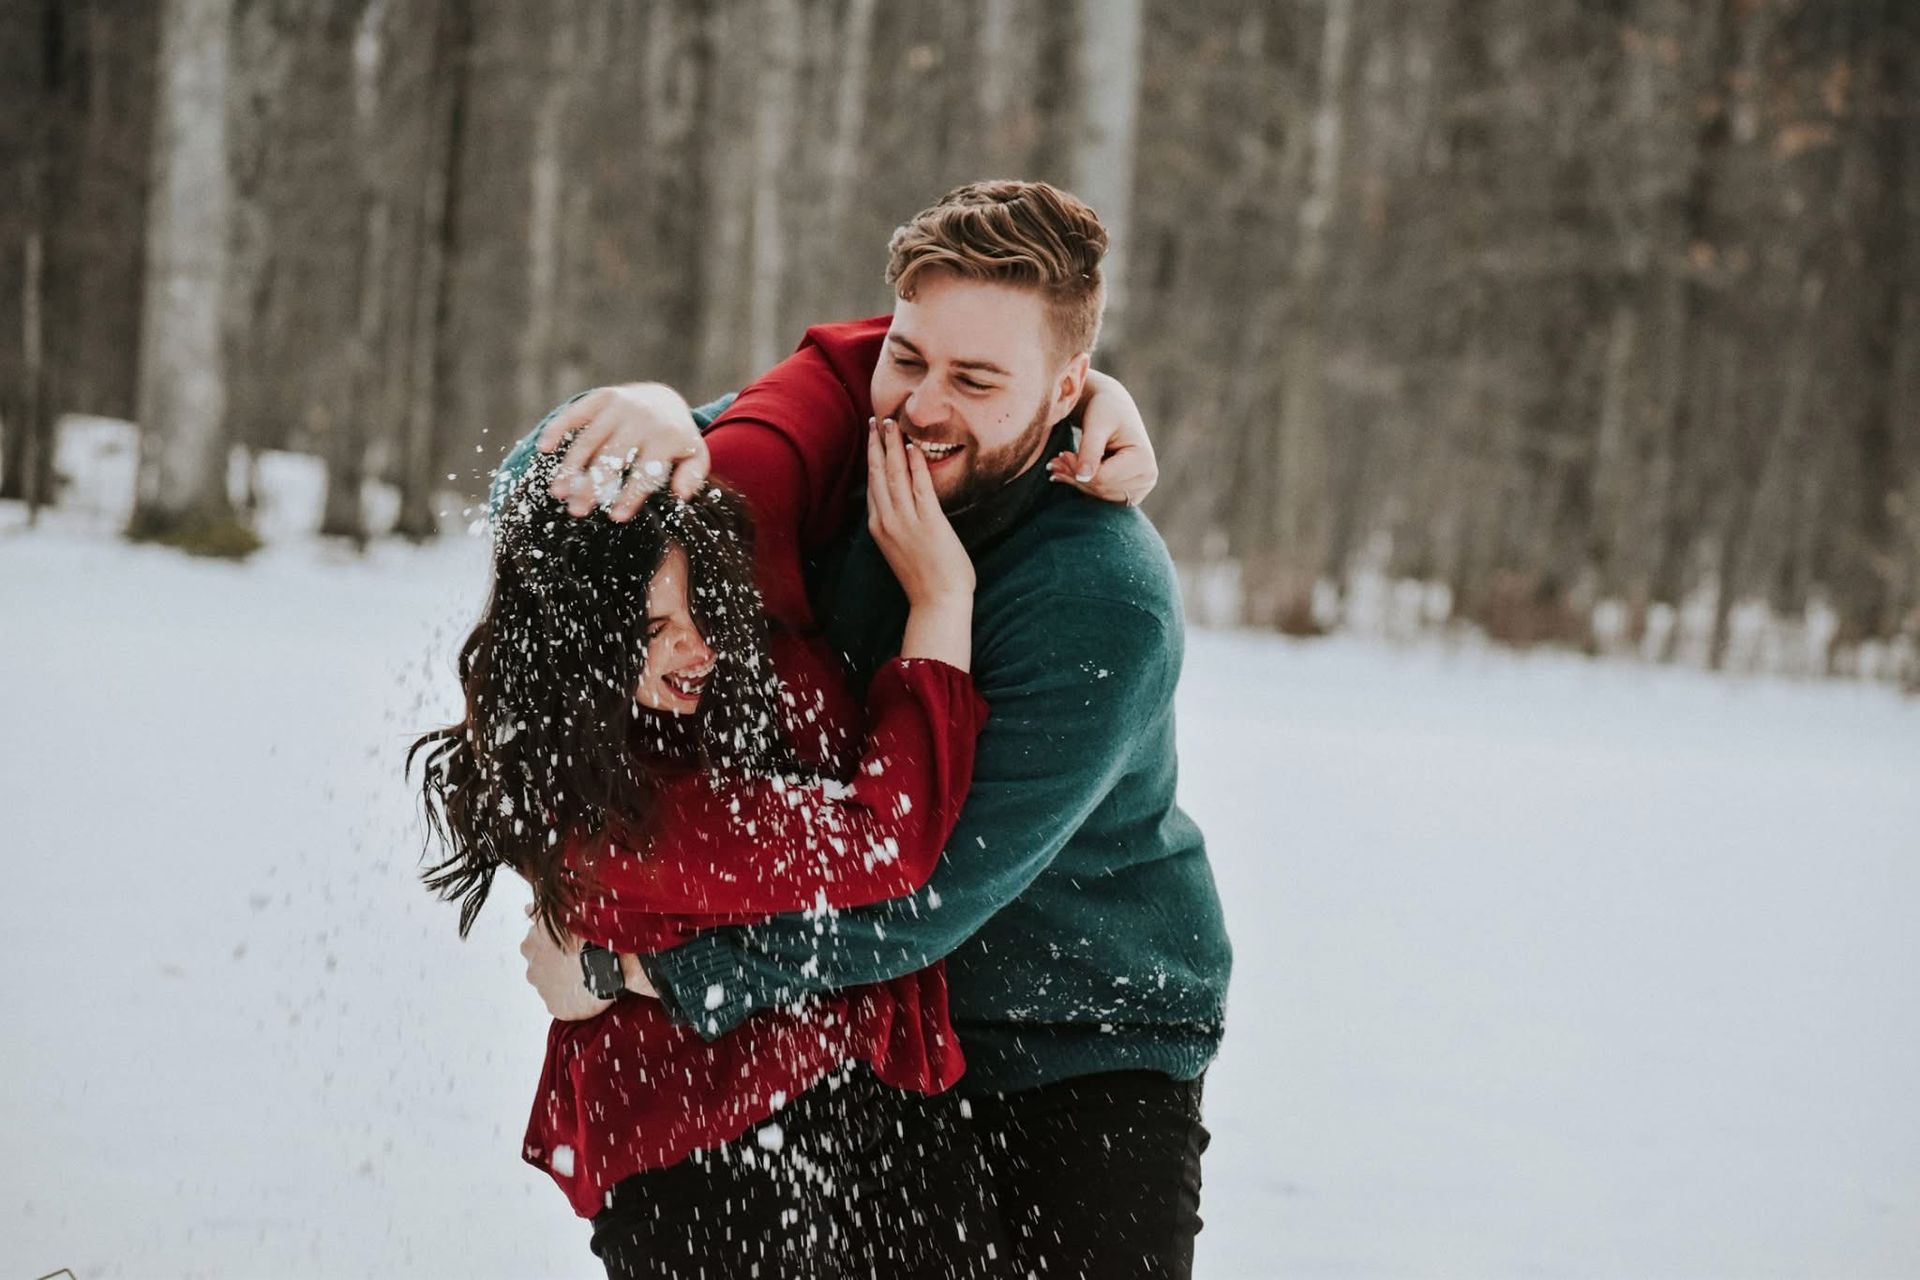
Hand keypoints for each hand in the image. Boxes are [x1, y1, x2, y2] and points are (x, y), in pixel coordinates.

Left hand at [519, 909, 613, 1020]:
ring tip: (587, 975)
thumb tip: (526, 908)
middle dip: (556, 966)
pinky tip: (587, 990)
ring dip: (564, 982)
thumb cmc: (586, 935)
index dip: (553, 947)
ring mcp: (544, 991)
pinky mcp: (557, 1008)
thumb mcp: (561, 915)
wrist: (605, 962)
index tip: (568, 946)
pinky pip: (563, 1004)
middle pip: (542, 968)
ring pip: (552, 986)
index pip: (535, 948)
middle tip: (578, 961)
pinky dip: (572, 1000)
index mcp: (530, 946)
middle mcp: (532, 969)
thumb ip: (539, 913)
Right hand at [537, 383, 709, 518]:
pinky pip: (576, 413)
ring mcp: (620, 406)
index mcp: (667, 436)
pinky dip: (558, 429)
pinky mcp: (601, 397)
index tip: (616, 518)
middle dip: (593, 486)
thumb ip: (692, 477)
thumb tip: (680, 496)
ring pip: (589, 440)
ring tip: (558, 493)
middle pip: (612, 458)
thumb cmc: (676, 441)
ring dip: (571, 467)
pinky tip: (544, 449)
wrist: (665, 400)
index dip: (631, 495)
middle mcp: (641, 418)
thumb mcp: (695, 457)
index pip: (645, 471)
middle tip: (577, 511)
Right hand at [867, 418, 973, 606]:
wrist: (937, 603)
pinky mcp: (928, 523)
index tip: (872, 437)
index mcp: (879, 527)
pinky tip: (913, 447)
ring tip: (891, 424)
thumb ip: (898, 525)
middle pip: (878, 474)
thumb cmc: (925, 580)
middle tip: (876, 419)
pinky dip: (915, 465)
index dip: (871, 458)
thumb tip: (902, 506)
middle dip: (876, 444)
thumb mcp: (902, 549)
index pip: (872, 484)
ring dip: (892, 446)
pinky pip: (920, 487)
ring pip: (894, 476)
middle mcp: (887, 521)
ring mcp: (906, 522)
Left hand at [1047, 369, 1157, 506]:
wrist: (1113, 408)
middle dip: (1075, 476)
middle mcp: (1147, 478)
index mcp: (1144, 461)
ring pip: (1100, 495)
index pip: (1105, 478)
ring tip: (1057, 466)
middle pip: (1103, 489)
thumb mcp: (1097, 425)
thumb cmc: (1105, 409)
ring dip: (1076, 482)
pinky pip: (1102, 496)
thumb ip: (1090, 450)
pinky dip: (1083, 485)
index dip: (1078, 470)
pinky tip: (1067, 474)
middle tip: (1053, 463)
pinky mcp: (1129, 492)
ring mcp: (1140, 488)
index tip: (1060, 455)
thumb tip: (1083, 477)